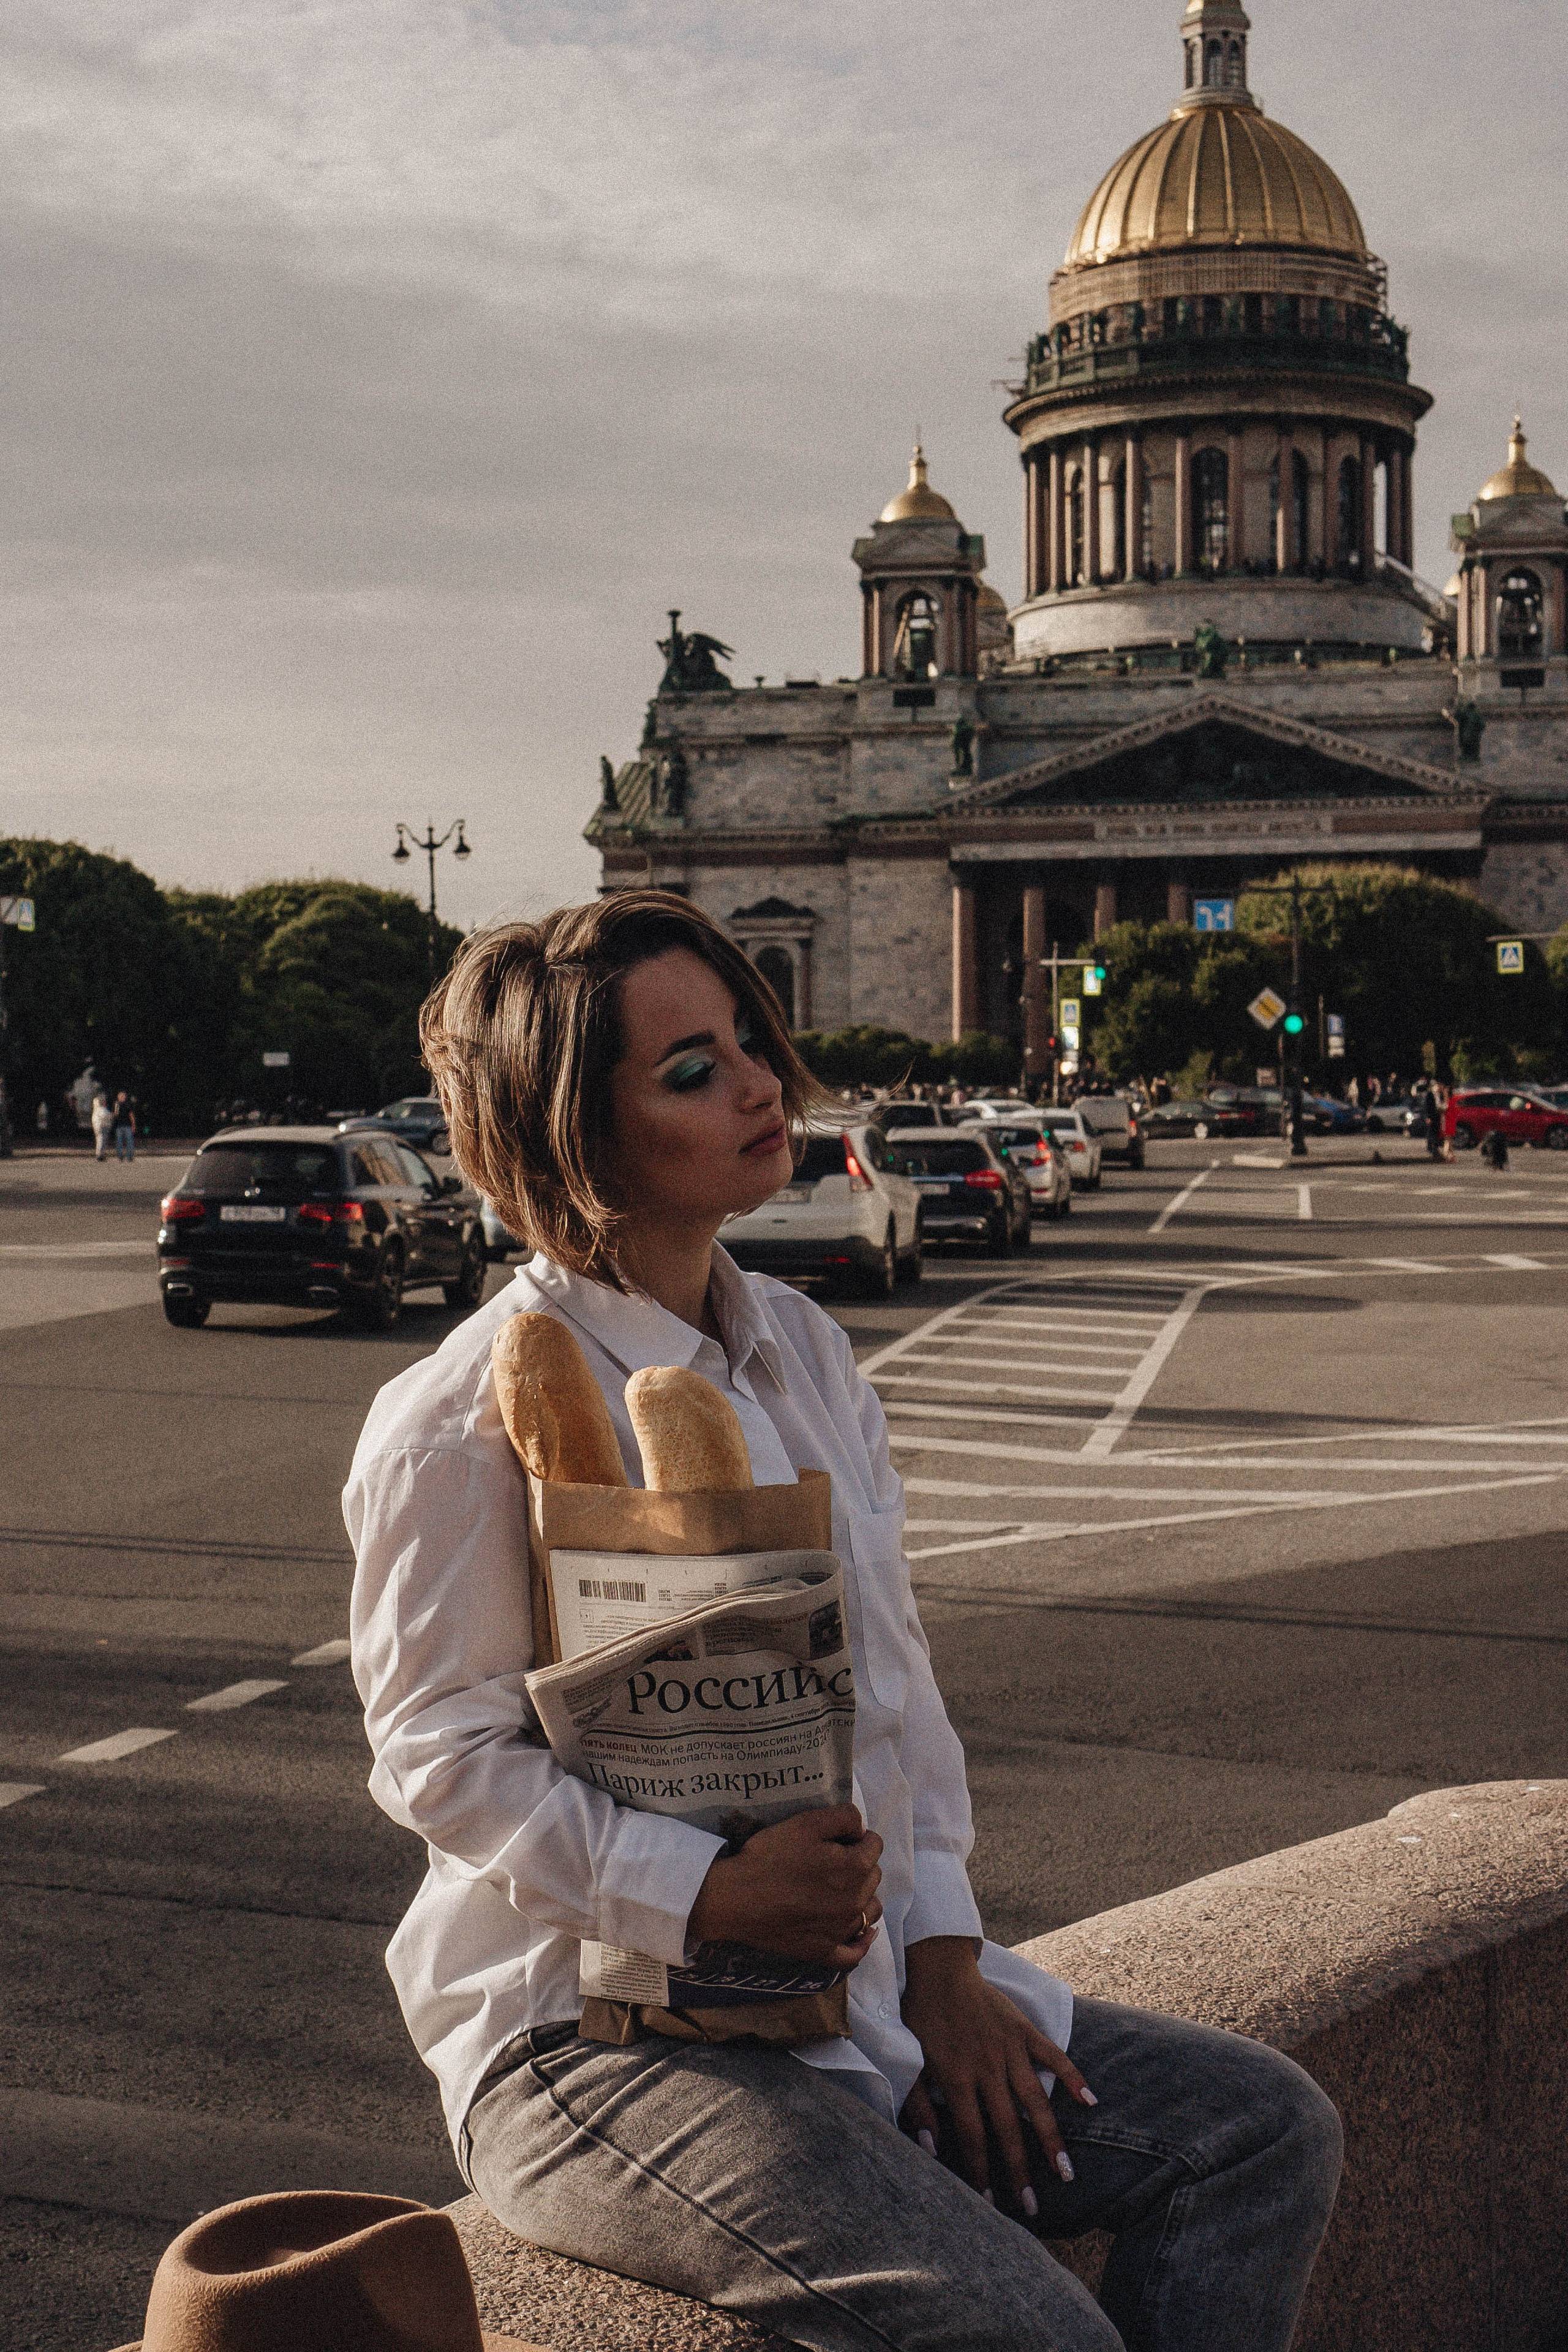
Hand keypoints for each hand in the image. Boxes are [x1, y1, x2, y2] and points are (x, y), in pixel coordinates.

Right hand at [686, 1803, 882, 1968]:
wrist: (735, 1896)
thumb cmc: (769, 1856)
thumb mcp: (806, 1822)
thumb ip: (844, 1817)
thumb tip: (861, 1828)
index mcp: (855, 1868)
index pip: (875, 1845)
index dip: (857, 1836)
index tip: (836, 1838)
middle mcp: (854, 1901)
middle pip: (873, 1876)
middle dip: (859, 1863)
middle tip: (830, 1859)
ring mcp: (840, 1930)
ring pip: (869, 1910)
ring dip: (863, 1896)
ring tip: (841, 1888)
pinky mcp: (823, 1951)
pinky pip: (854, 1953)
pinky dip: (861, 1942)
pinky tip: (862, 1933)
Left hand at [899, 1938, 1095, 2210]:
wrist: (939, 1968)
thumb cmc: (921, 2017)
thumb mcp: (910, 2060)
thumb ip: (917, 2105)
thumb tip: (929, 2149)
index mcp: (956, 2076)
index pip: (973, 2134)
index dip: (981, 2170)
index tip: (990, 2201)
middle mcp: (987, 2066)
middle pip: (1008, 2127)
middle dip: (1020, 2169)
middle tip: (1033, 2206)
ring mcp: (1009, 2047)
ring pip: (1036, 2100)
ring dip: (1051, 2137)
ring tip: (1065, 2171)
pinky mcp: (1024, 2029)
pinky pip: (1053, 2055)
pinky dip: (1073, 2076)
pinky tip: (1090, 2101)